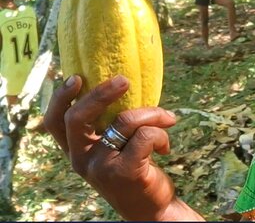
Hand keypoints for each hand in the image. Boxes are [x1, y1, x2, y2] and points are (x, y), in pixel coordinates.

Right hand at [44, 75, 202, 220]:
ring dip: (153, 114)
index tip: (76, 77)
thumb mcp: (117, 146)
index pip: (55, 123)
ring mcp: (100, 168)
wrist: (153, 209)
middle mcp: (81, 160)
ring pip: (125, 121)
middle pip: (78, 117)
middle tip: (125, 80)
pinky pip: (146, 135)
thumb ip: (111, 124)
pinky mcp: (124, 172)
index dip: (61, 98)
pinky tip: (165, 147)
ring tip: (168, 120)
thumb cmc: (137, 169)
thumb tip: (123, 82)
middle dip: (102, 93)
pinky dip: (162, 134)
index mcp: (77, 151)